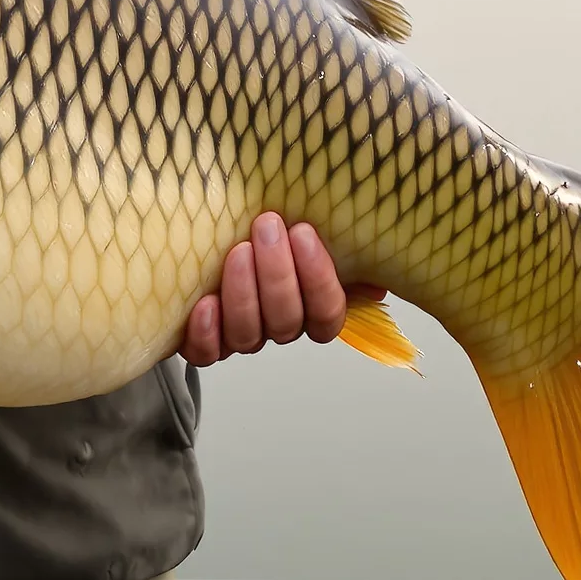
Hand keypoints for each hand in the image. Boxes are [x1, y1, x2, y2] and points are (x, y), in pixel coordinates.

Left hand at [175, 212, 385, 366]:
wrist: (207, 236)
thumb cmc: (263, 232)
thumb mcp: (305, 233)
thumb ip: (343, 250)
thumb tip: (377, 269)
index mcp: (310, 308)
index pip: (327, 314)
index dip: (318, 279)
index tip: (303, 233)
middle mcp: (277, 326)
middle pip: (287, 321)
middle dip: (278, 274)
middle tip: (267, 227)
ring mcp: (240, 336)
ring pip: (249, 335)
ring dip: (245, 294)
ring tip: (238, 251)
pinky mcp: (203, 341)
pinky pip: (207, 353)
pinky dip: (206, 333)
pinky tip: (205, 304)